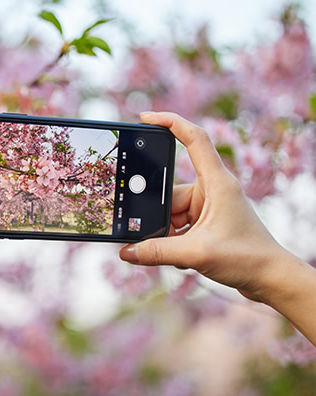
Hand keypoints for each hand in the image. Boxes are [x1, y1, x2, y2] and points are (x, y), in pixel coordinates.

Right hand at [119, 111, 297, 302]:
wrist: (271, 279)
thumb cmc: (247, 258)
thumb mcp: (197, 253)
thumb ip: (158, 252)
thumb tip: (126, 252)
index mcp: (216, 182)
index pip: (194, 139)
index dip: (170, 122)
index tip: (145, 118)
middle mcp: (211, 190)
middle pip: (169, 191)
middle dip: (158, 214)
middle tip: (148, 232)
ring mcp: (207, 206)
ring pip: (170, 213)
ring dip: (166, 234)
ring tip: (176, 254)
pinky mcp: (205, 222)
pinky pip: (177, 226)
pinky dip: (173, 241)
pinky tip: (182, 258)